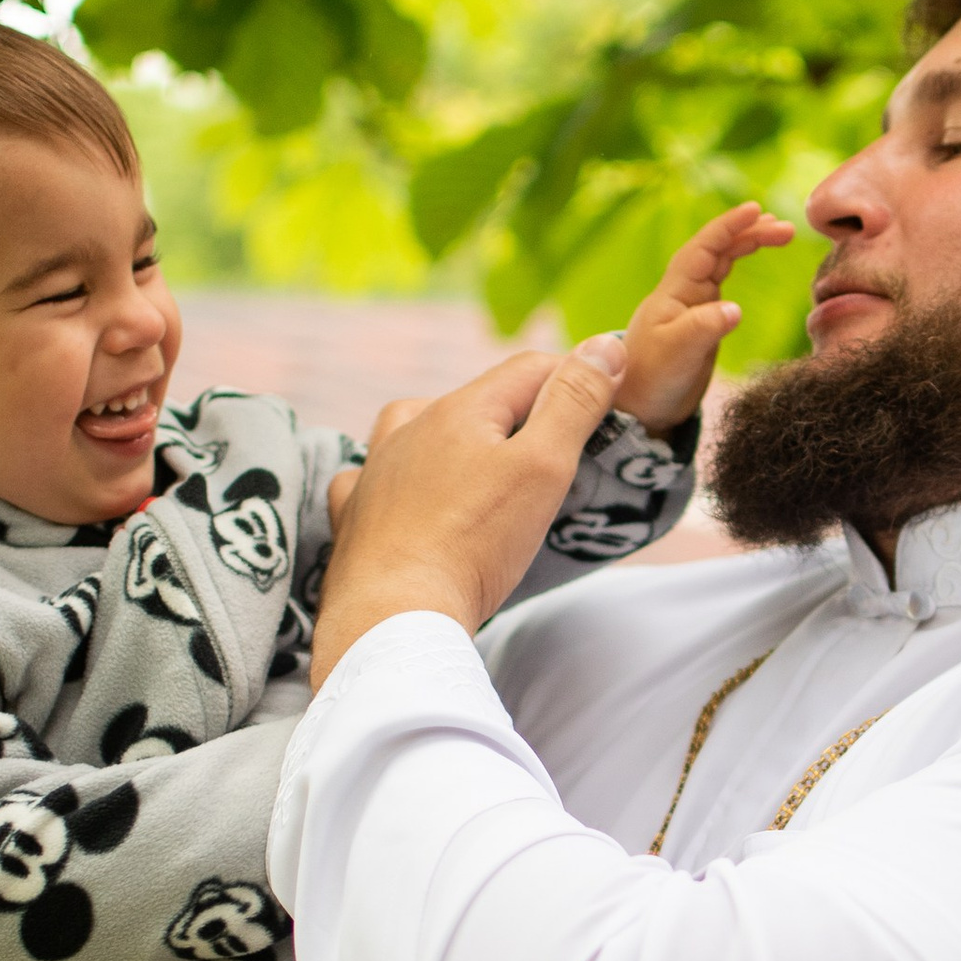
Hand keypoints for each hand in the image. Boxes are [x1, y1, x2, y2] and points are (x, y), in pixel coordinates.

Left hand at [309, 339, 635, 682]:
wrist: (393, 615)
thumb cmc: (474, 543)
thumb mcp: (543, 467)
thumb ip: (573, 403)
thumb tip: (605, 345)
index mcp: (459, 409)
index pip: (529, 370)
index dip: (573, 378)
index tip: (607, 400)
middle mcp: (409, 428)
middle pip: (476, 401)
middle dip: (519, 414)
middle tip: (557, 448)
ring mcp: (375, 470)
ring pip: (414, 429)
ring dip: (449, 435)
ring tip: (475, 459)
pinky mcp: (354, 515)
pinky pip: (369, 478)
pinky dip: (392, 479)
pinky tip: (398, 493)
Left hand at [615, 201, 795, 432]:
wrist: (640, 407)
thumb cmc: (651, 379)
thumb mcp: (678, 354)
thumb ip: (704, 329)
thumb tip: (735, 309)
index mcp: (675, 292)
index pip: (704, 247)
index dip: (730, 226)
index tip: (757, 210)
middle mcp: (684, 291)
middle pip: (718, 249)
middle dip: (750, 232)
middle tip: (787, 228)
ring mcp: (693, 304)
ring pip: (723, 261)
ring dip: (748, 243)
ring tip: (781, 233)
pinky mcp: (703, 320)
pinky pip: (724, 279)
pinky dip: (740, 264)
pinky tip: (756, 257)